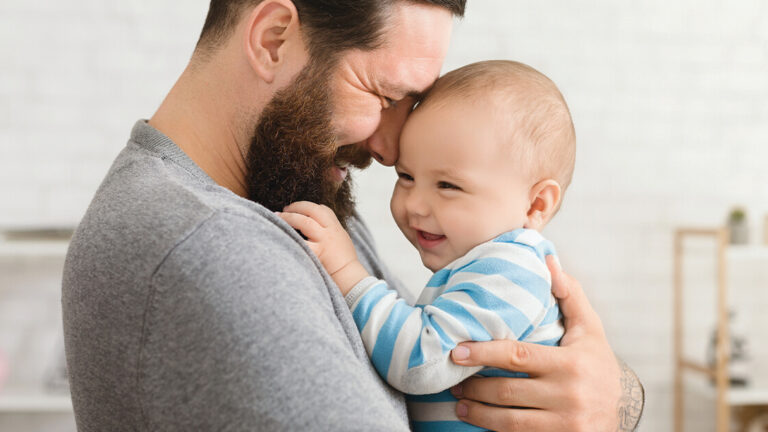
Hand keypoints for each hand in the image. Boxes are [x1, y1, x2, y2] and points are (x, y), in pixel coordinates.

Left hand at [278, 201, 368, 293]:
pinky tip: (280, 234)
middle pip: (312, 210)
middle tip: (285, 209)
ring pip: (304, 221)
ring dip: (289, 217)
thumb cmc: (345, 264)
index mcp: (337, 228)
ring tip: (278, 216)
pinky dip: (289, 236)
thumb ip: (331, 233)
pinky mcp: (317, 253)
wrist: (351, 278)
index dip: (309, 206)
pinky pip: (300, 241)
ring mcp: (324, 241)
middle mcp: (331, 231)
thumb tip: (317, 228)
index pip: (323, 209)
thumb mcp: (342, 241)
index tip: (299, 208)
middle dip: (297, 207)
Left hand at [448, 256, 643, 430]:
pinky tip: (477, 421)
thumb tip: (547, 259)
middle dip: (474, 386)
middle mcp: (568, 395)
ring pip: (509, 422)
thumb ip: (569, 293)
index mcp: (571, 363)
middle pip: (507, 391)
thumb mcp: (589, 328)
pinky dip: (494, 430)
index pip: (517, 356)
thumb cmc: (598, 363)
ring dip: (477, 413)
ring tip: (458, 401)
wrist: (625, 410)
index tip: (457, 351)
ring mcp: (564, 424)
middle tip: (453, 378)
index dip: (483, 353)